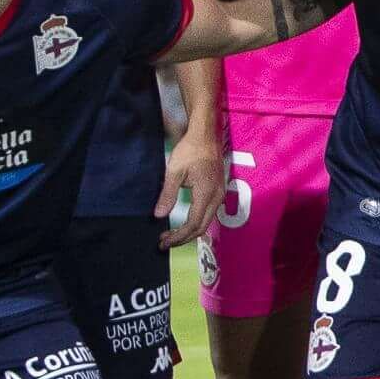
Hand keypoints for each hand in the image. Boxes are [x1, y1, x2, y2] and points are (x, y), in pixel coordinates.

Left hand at [157, 127, 224, 249]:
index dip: (178, 236)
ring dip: (189, 231)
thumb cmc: (190, 150)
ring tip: (171, 234)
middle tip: (164, 242)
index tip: (163, 241)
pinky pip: (209, 214)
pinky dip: (196, 223)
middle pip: (202, 227)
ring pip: (206, 222)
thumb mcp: (174, 172)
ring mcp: (219, 195)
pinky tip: (184, 222)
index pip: (193, 224)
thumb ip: (168, 195)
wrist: (205, 136)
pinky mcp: (217, 191)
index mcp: (206, 194)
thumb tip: (159, 216)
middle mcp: (216, 197)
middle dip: (183, 238)